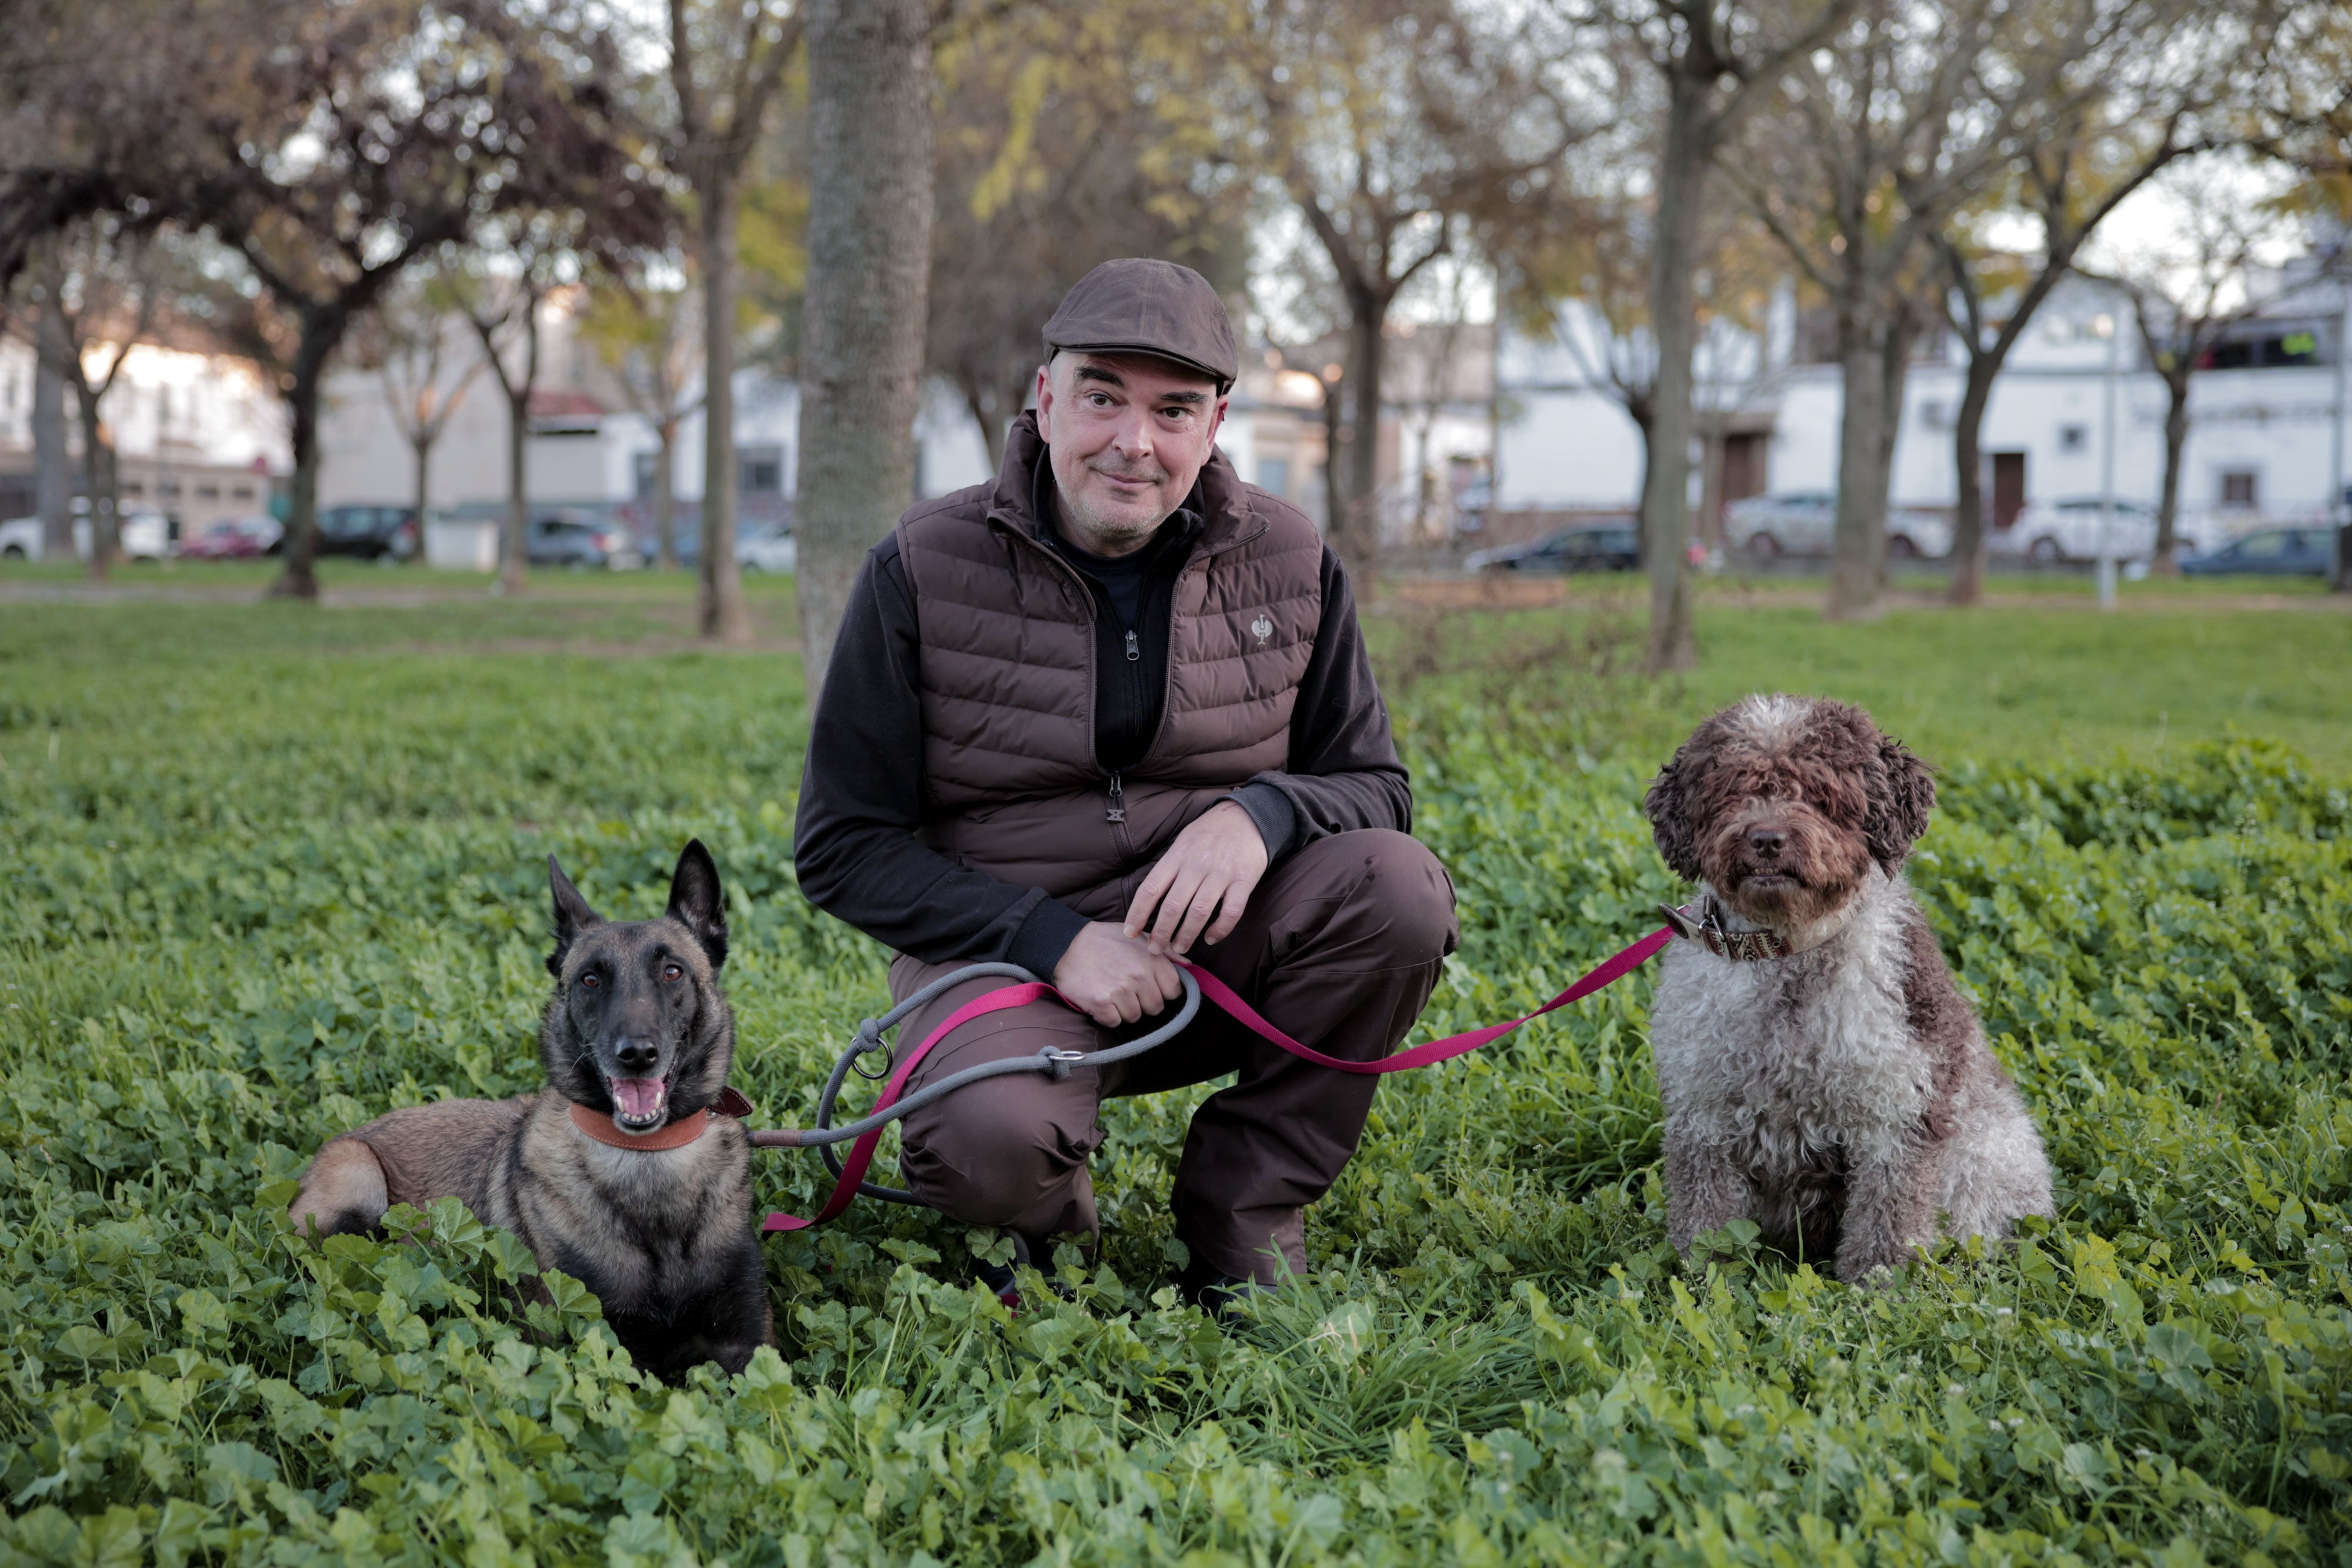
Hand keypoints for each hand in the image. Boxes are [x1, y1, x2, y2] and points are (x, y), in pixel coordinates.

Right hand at [1052, 922, 1184, 1026]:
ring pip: (1135, 1017)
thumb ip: (1166, 951)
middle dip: (1143, 1002)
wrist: (1065, 944)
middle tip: (1126, 989)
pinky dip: (1107, 1015)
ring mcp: (1120, 991)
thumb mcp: (1137, 936)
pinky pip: (1114, 1022)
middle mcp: (1139, 975)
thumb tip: (1189, 964)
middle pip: (1155, 1008)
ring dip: (1123, 1009)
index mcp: (1152, 959)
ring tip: (1111, 991)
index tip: (1148, 987)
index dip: (1162, 991)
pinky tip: (1100, 999)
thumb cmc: (1103, 940)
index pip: (1173, 991)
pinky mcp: (1101, 1004)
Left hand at [1124, 799, 1268, 957]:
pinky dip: (1220, 929)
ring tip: (1179, 948)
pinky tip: (1210, 938)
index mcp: (1177, 856)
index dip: (1137, 913)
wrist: (1247, 816)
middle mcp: (1196, 865)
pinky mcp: (1243, 880)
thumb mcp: (1182, 842)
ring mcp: (1221, 873)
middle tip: (1155, 949)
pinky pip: (1231, 911)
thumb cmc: (1209, 833)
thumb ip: (1169, 868)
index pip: (1150, 889)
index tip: (1129, 933)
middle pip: (1173, 905)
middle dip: (1161, 933)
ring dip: (1186, 935)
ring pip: (1199, 911)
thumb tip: (1149, 898)